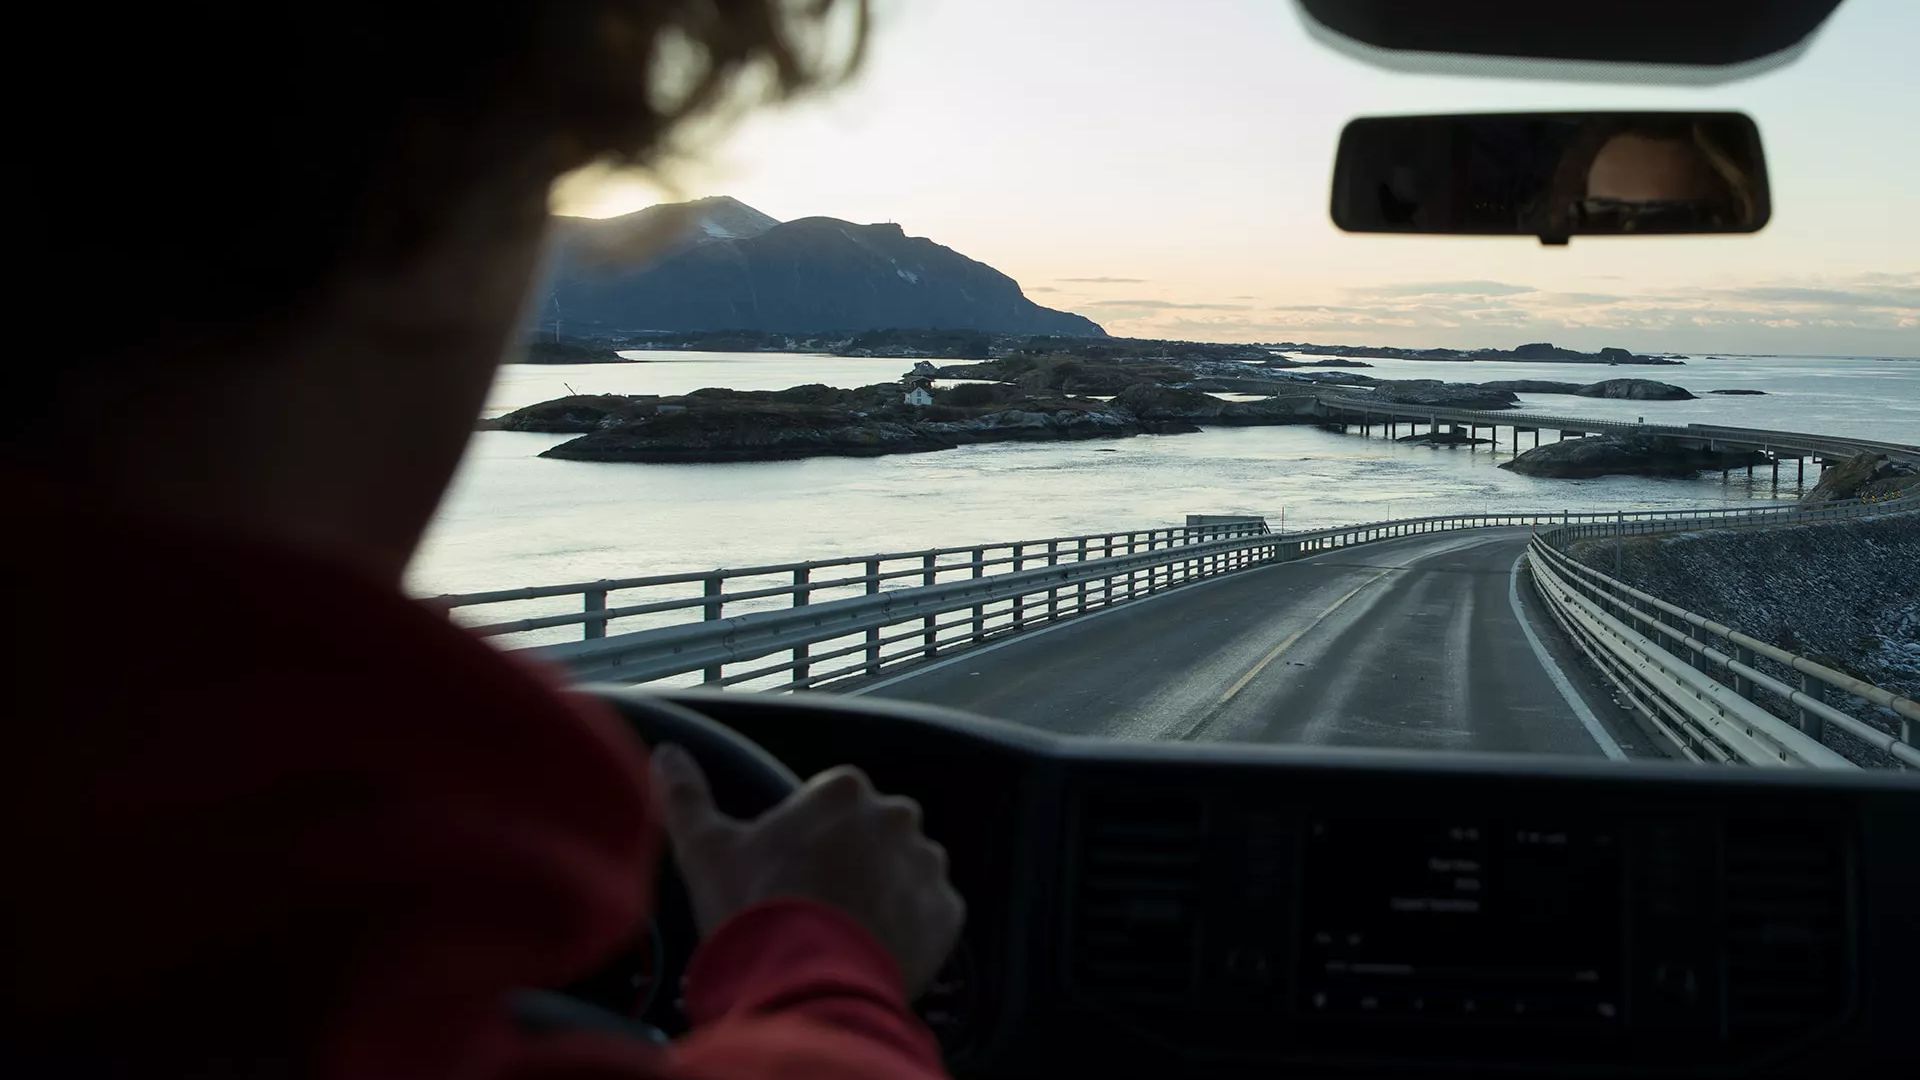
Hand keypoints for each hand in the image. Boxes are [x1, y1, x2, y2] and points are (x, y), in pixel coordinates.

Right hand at [651, 744, 965, 995]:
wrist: (807, 987)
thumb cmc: (756, 911)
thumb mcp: (707, 851)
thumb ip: (686, 796)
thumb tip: (666, 756)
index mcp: (844, 791)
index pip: (832, 802)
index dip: (808, 838)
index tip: (790, 871)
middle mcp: (895, 817)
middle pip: (872, 832)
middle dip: (852, 860)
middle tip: (816, 902)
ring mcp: (925, 865)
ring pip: (905, 869)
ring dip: (884, 890)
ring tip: (845, 929)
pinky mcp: (946, 912)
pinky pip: (930, 912)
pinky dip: (909, 926)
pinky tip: (873, 946)